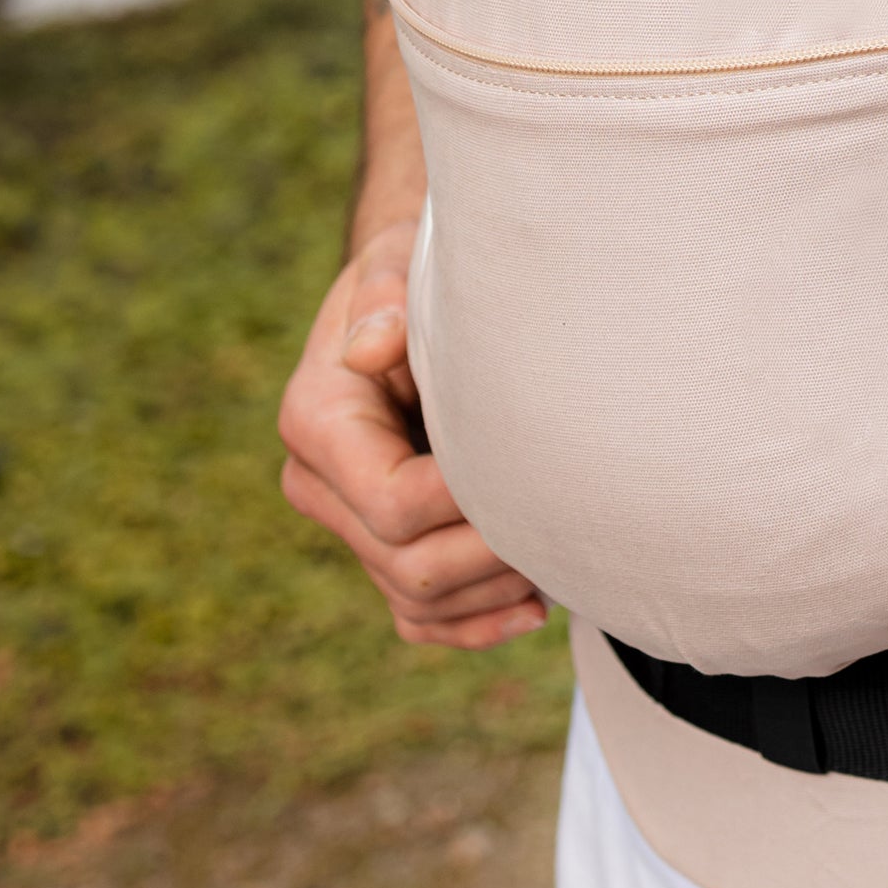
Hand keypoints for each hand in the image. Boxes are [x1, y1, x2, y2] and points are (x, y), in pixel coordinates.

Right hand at [278, 217, 549, 648]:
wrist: (406, 303)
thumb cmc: (414, 274)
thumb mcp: (397, 263)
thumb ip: (384, 298)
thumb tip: (372, 347)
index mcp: (317, 421)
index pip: (394, 503)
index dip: (469, 505)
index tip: (537, 475)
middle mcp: (319, 483)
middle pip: (408, 564)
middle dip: (494, 554)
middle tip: (570, 524)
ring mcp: (345, 524)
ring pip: (415, 600)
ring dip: (494, 591)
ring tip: (562, 555)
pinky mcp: (376, 548)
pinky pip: (416, 618)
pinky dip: (474, 625)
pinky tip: (534, 608)